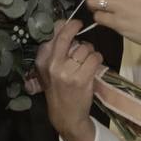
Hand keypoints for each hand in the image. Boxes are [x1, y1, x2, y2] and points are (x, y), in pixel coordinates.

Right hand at [34, 19, 99, 140]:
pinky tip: (93, 66)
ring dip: (90, 51)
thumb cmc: (59, 90)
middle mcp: (52, 64)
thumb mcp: (48, 71)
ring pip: (85, 48)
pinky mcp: (81, 78)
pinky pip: (94, 58)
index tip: (71, 24)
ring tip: (87, 60)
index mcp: (43, 60)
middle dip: (75, 26)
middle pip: (67, 35)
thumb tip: (65, 25)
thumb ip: (54, 51)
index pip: (52, 34)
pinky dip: (97, 59)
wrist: (66, 115)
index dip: (64, 25)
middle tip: (80, 25)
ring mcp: (67, 72)